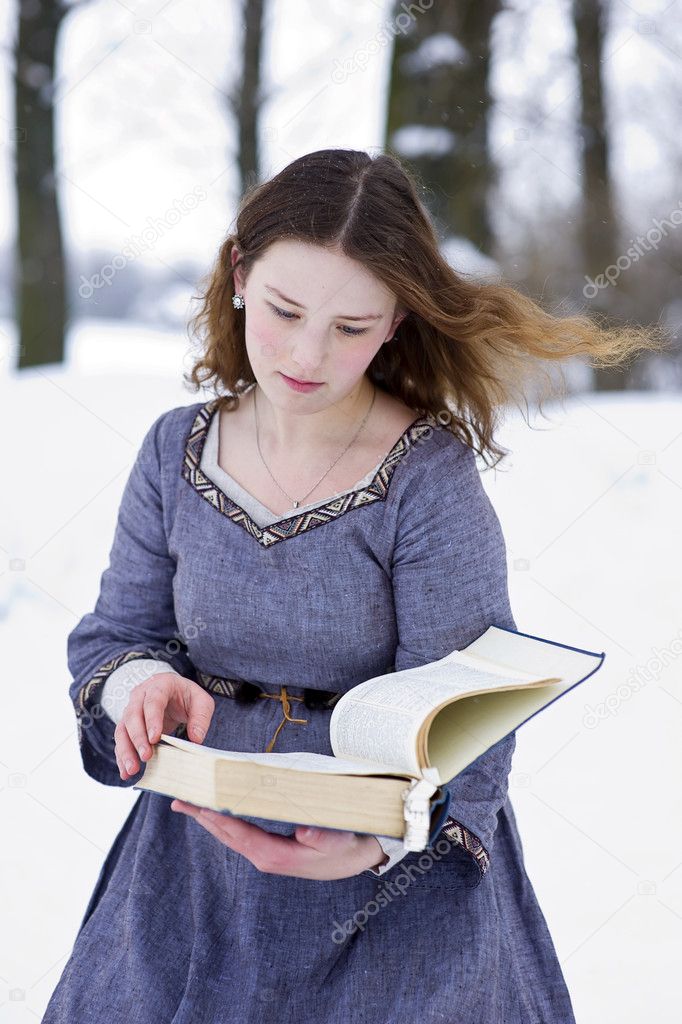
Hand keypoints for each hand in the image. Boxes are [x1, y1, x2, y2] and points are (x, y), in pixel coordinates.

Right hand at [114, 673, 214, 780]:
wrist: (174, 692)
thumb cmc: (187, 696)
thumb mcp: (201, 701)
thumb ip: (201, 717)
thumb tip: (196, 739)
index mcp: (160, 685)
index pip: (153, 700)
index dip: (152, 719)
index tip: (154, 738)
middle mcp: (140, 695)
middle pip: (133, 715)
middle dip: (138, 738)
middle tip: (146, 756)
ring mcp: (131, 709)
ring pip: (122, 729)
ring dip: (125, 750)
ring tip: (132, 770)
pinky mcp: (127, 725)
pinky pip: (121, 740)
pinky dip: (122, 757)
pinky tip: (125, 773)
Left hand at [170, 801, 388, 878]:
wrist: (361, 857)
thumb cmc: (349, 846)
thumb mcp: (342, 841)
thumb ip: (324, 837)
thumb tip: (305, 833)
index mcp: (277, 855)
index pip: (240, 835)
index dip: (218, 819)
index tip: (198, 805)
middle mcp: (266, 857)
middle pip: (228, 835)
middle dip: (203, 817)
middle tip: (179, 800)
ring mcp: (267, 854)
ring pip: (231, 835)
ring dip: (210, 818)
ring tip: (189, 803)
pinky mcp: (271, 849)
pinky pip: (240, 833)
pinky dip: (225, 820)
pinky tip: (217, 809)